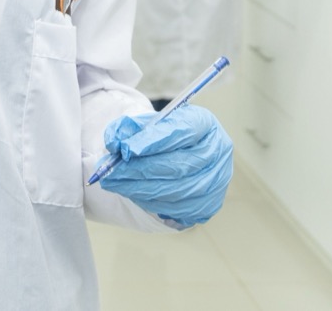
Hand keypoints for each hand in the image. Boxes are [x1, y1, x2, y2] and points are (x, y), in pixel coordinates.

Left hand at [99, 105, 233, 225]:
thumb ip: (128, 128)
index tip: (126, 149)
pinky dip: (153, 203)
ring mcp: (218, 181)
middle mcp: (218, 152)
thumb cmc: (161, 136)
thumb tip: (115, 144)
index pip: (182, 131)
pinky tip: (134, 194)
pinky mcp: (210, 204)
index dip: (154, 141)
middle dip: (142, 169)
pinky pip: (179, 210)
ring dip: (142, 189)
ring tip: (115, 184)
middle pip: (180, 165)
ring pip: (178, 191)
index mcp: (205, 123)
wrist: (177, 154)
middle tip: (113, 172)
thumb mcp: (145, 123)